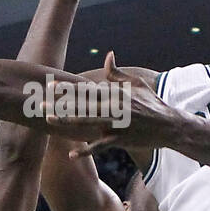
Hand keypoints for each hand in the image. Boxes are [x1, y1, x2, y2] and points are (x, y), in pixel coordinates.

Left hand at [42, 51, 181, 154]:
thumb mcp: (136, 84)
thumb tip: (108, 56)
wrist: (170, 125)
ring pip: (86, 122)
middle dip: (60, 103)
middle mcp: (112, 107)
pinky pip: (100, 146)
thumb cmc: (152, 103)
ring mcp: (116, 124)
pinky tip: (72, 154)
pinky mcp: (121, 140)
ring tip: (49, 121)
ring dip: (66, 122)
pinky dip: (86, 151)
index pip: (86, 89)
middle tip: (40, 103)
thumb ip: (118, 73)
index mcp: (114, 93)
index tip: (49, 85)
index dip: (66, 87)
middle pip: (81, 104)